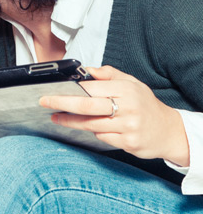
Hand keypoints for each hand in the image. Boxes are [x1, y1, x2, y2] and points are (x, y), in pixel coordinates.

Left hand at [39, 66, 188, 165]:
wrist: (168, 131)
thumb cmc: (145, 104)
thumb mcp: (131, 82)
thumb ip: (108, 74)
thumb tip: (85, 70)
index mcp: (126, 89)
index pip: (91, 88)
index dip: (70, 89)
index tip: (53, 89)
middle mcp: (128, 108)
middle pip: (87, 106)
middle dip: (62, 104)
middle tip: (45, 102)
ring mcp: (128, 127)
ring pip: (90, 124)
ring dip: (69, 121)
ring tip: (56, 117)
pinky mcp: (128, 144)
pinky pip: (101, 137)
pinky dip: (91, 132)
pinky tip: (86, 127)